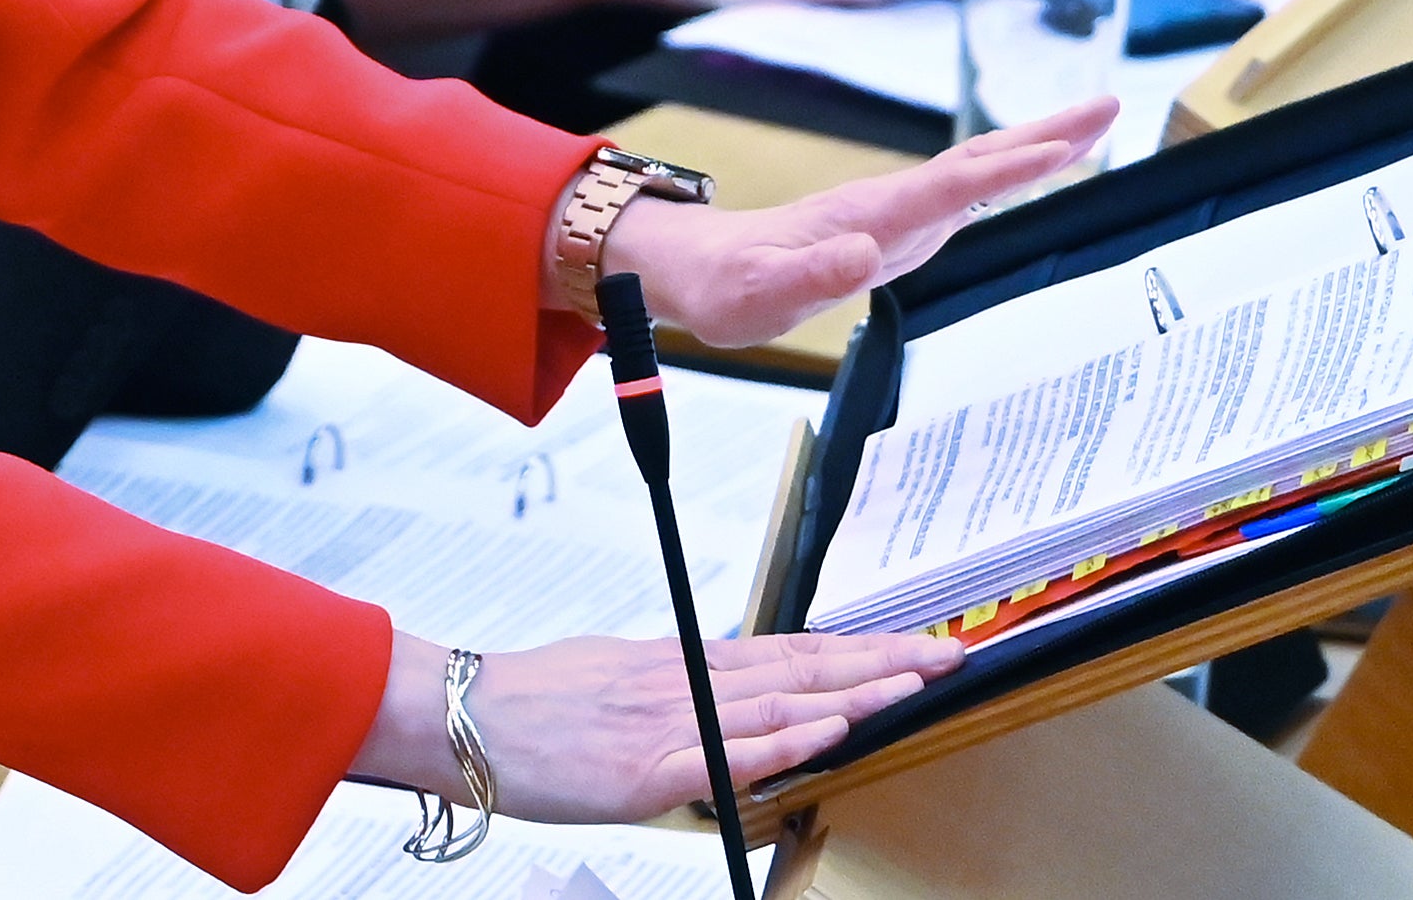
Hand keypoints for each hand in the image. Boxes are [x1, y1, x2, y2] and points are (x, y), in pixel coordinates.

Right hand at [354, 629, 955, 819]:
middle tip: (951, 653)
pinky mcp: (649, 768)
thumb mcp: (615, 677)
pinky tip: (829, 727)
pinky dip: (786, 738)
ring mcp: (673, 722)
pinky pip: (731, 754)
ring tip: (919, 680)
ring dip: (859, 692)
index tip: (917, 644)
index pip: (793, 652)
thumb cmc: (531, 702)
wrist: (461, 714)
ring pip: (784, 702)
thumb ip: (676, 688)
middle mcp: (689, 683)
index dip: (860, 648)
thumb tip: (724, 690)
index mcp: (683, 663)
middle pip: (805, 669)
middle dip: (884, 662)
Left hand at [589, 103, 1120, 345]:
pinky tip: (1033, 168)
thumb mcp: (757, 296)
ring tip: (1094, 123)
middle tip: (1109, 105)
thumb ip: (809, 278)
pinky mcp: (894, 226)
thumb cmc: (725, 285)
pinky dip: (1006, 172)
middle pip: (977, 161)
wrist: (696, 265)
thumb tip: (863, 255)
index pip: (950, 188)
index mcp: (868, 217)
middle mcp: (888, 206)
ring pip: (975, 169)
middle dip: (1044, 134)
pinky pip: (963, 191)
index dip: (1006, 170)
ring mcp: (894, 213)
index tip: (1060, 147)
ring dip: (1035, 145)